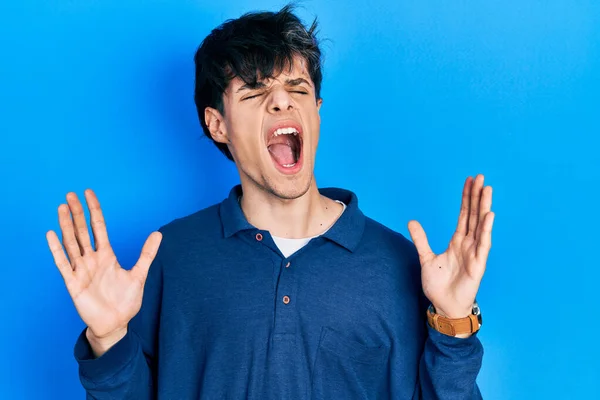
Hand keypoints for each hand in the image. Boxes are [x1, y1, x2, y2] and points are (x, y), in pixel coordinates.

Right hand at [46, 189, 161, 345]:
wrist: (115, 324)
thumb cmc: (125, 301)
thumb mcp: (139, 274)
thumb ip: (146, 254)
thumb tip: (158, 233)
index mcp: (106, 255)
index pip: (98, 227)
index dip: (94, 210)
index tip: (89, 193)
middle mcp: (92, 259)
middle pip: (82, 231)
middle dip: (77, 213)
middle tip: (71, 194)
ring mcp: (81, 270)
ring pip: (72, 243)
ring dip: (66, 226)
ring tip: (62, 207)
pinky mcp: (73, 283)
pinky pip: (63, 263)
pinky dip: (57, 249)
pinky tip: (51, 234)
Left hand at [408, 174, 493, 318]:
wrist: (444, 306)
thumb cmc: (439, 285)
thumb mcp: (426, 258)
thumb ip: (421, 239)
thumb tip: (411, 221)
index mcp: (457, 242)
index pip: (464, 215)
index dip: (466, 198)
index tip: (470, 181)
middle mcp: (468, 244)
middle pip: (473, 215)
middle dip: (477, 196)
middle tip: (481, 177)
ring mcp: (475, 253)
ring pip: (480, 225)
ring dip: (484, 207)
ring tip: (487, 190)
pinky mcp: (478, 265)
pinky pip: (483, 245)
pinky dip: (486, 230)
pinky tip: (489, 215)